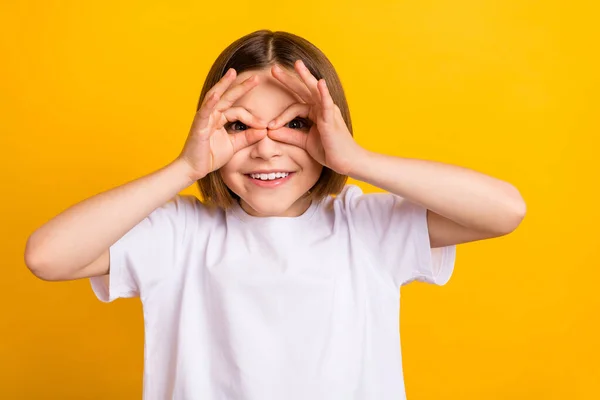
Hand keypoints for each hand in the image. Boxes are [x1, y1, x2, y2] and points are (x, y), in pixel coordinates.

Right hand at [178, 68, 267, 179]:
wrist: (194, 169)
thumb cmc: (210, 156)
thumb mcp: (234, 145)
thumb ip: (247, 137)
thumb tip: (264, 130)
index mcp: (220, 118)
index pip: (238, 111)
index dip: (252, 117)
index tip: (264, 125)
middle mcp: (212, 115)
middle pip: (228, 97)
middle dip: (242, 87)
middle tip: (256, 77)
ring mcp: (204, 119)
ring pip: (215, 98)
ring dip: (224, 85)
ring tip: (233, 73)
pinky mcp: (198, 126)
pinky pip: (204, 112)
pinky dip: (210, 102)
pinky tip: (216, 94)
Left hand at [266, 60, 362, 174]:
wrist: (346, 162)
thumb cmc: (329, 150)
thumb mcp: (304, 142)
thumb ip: (288, 135)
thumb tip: (269, 131)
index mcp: (316, 112)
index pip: (295, 107)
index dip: (281, 117)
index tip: (269, 127)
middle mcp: (322, 107)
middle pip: (303, 90)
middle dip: (289, 79)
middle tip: (273, 69)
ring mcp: (328, 111)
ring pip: (315, 91)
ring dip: (306, 77)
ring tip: (297, 64)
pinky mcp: (332, 119)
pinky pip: (327, 104)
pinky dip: (324, 93)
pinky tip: (320, 83)